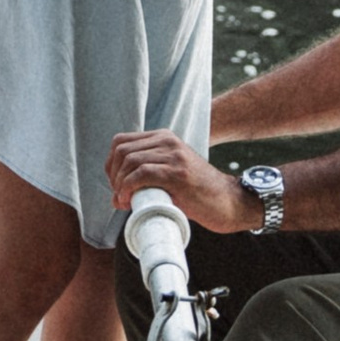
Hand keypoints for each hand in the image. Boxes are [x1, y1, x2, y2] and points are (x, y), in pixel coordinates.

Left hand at [106, 131, 257, 231]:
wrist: (228, 202)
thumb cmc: (199, 193)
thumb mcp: (173, 171)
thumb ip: (152, 168)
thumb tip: (120, 184)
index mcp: (164, 138)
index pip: (122, 142)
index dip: (111, 165)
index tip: (115, 185)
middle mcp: (168, 142)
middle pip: (122, 151)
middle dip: (113, 175)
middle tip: (118, 196)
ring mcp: (174, 156)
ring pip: (130, 161)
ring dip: (119, 184)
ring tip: (123, 201)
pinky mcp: (178, 173)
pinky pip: (141, 173)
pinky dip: (128, 187)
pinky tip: (128, 201)